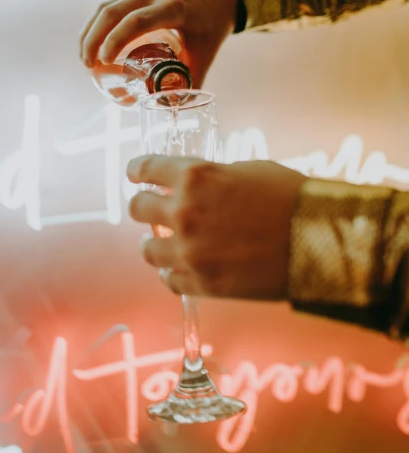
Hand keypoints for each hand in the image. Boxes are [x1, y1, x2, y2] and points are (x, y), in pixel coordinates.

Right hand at [80, 0, 236, 87]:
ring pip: (108, 5)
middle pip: (113, 11)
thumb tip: (173, 107)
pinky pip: (113, 4)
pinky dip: (98, 23)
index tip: (104, 62)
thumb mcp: (206, 52)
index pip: (136, 21)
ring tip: (85, 57)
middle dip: (93, 38)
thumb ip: (191, 80)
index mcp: (174, 7)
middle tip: (87, 65)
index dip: (115, 40)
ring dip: (91, 30)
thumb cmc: (215, 23)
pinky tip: (93, 42)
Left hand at [127, 156, 305, 299]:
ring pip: (147, 249)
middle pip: (137, 209)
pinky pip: (170, 280)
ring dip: (155, 243)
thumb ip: (212, 178)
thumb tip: (195, 186)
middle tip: (150, 208)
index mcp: (194, 176)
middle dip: (143, 205)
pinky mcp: (203, 284)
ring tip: (164, 243)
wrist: (317, 239)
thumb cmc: (289, 197)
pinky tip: (180, 268)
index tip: (135, 174)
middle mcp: (183, 213)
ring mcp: (190, 252)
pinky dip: (173, 272)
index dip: (136, 170)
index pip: (145, 168)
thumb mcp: (246, 170)